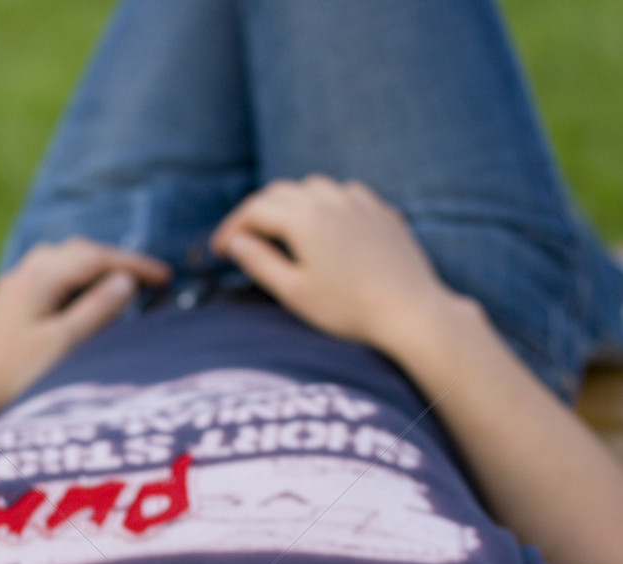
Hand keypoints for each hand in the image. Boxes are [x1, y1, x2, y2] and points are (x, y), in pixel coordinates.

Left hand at [0, 238, 171, 427]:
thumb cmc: (15, 377)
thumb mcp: (64, 344)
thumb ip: (97, 310)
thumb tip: (125, 281)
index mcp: (40, 278)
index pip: (96, 257)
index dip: (134, 264)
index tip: (167, 276)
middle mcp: (23, 276)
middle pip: (77, 253)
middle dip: (115, 261)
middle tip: (149, 278)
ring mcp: (11, 292)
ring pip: (59, 263)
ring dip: (92, 269)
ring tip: (119, 285)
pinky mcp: (5, 310)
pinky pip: (46, 280)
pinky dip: (73, 283)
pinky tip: (79, 302)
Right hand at [210, 176, 452, 354]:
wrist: (409, 311)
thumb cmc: (348, 310)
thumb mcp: (294, 293)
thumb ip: (259, 262)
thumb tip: (235, 242)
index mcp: (304, 220)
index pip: (255, 210)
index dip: (232, 226)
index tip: (220, 248)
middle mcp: (331, 201)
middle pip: (281, 192)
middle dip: (257, 212)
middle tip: (245, 237)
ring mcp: (360, 202)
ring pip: (315, 186)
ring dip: (292, 202)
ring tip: (284, 229)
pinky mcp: (382, 212)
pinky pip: (347, 194)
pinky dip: (327, 204)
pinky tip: (328, 225)